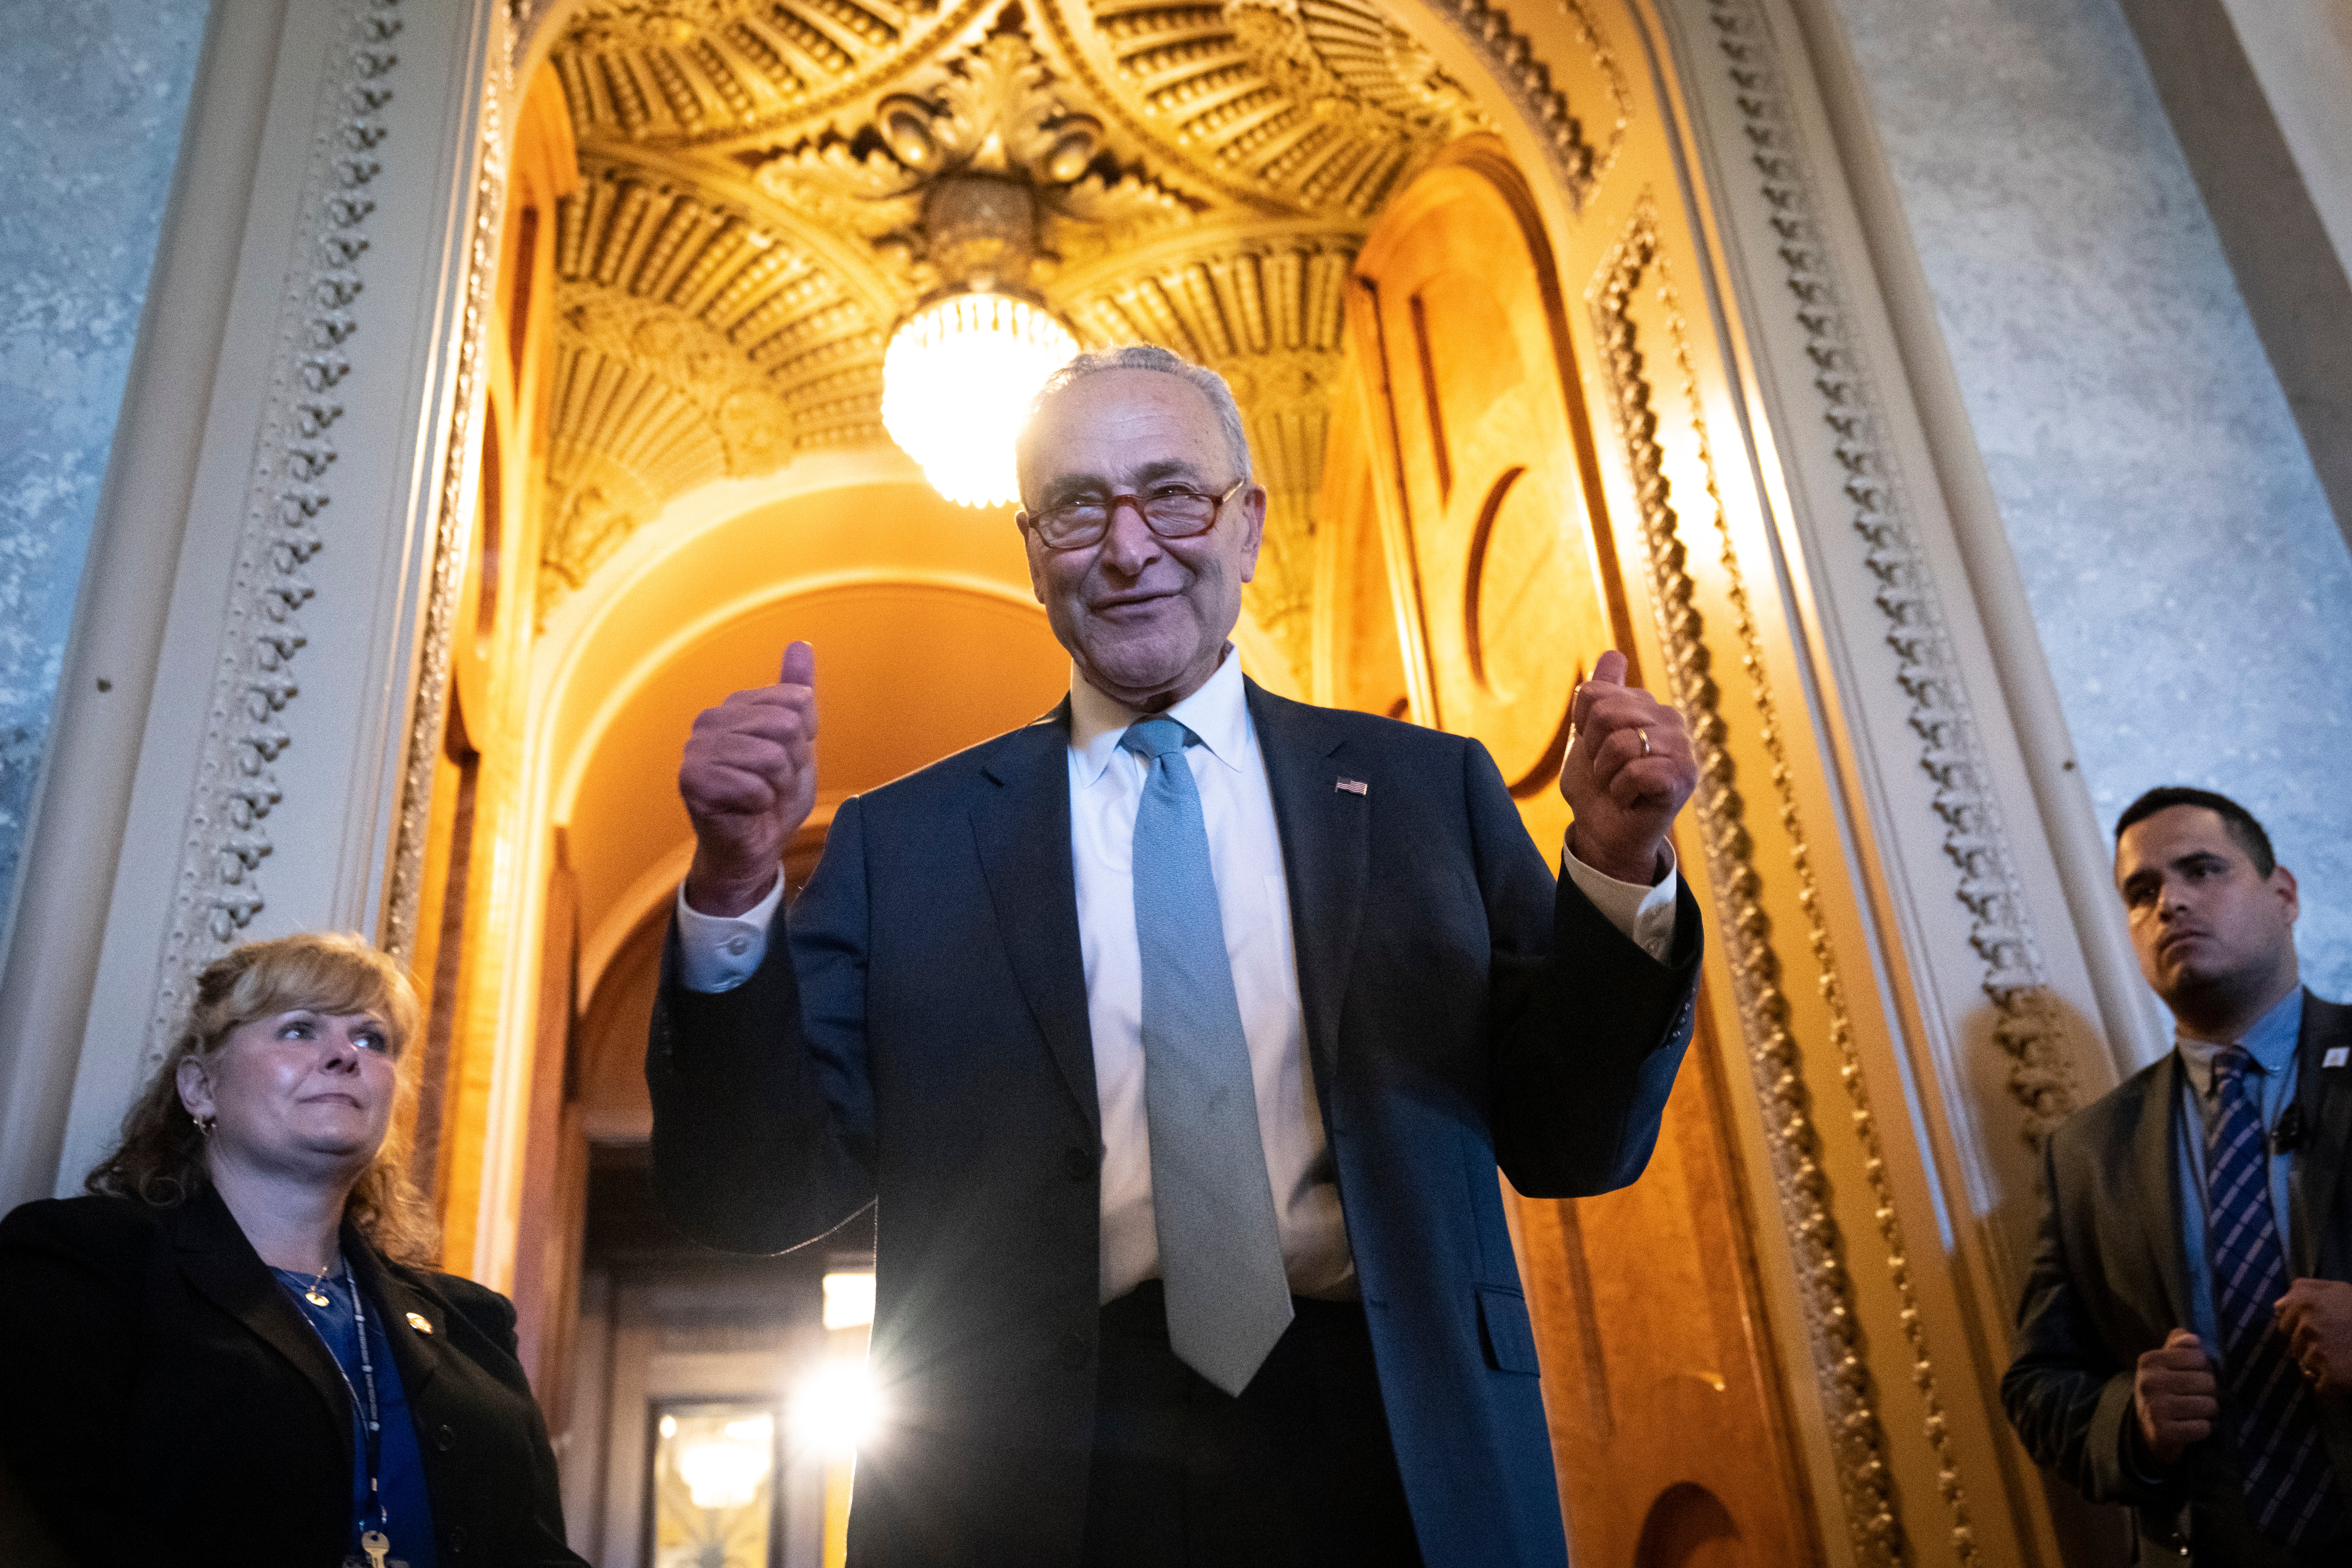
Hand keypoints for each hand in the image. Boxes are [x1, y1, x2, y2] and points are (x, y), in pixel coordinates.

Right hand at [679, 642, 818, 915]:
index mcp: (736, 705)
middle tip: (773, 782)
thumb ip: (796, 693)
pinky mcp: (693, 780)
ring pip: (771, 756)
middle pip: (786, 726)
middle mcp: (710, 720)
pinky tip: (746, 809)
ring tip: (761, 795)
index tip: (787, 759)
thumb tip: (800, 644)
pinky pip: (753, 785)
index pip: (797, 701)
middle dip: (792, 763)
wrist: (755, 845)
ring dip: (777, 785)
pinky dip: (760, 803)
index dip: (805, 737)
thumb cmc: (774, 795)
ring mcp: (696, 749)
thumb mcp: (798, 741)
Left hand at [1559, 650, 1696, 883]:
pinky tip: (1630, 799)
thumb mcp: (1587, 735)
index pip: (1593, 692)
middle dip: (1593, 749)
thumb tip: (1613, 654)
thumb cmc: (1597, 786)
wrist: (1603, 833)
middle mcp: (1670, 720)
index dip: (1582, 726)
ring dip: (1606, 773)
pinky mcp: (1684, 777)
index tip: (1594, 748)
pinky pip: (1637, 770)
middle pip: (1606, 711)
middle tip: (1606, 771)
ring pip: (1621, 742)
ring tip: (1618, 785)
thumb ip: (1599, 694)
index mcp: (1647, 706)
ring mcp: (1682, 748)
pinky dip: (1621, 790)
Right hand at [2134, 1328, 2217, 1465]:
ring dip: (2207, 1412)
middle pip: (2207, 1382)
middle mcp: (2149, 1382)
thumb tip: (2192, 1338)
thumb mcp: (2166, 1364)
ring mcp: (2155, 1407)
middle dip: (2208, 1392)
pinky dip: (2202, 1429)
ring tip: (2192, 1412)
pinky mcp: (2163, 1432)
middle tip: (2193, 1398)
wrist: (2148, 1429)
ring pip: (2209, 1405)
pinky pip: (2203, 1428)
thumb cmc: (2165, 1390)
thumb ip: (2180, 1346)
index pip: (2199, 1357)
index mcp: (2149, 1361)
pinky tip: (2189, 1427)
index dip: (2203, 1369)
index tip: (2191, 1377)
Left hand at [2277, 1278, 2351, 1399]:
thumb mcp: (2340, 1291)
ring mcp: (2317, 1352)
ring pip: (2306, 1364)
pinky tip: (2348, 1373)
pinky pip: (2320, 1385)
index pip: (2283, 1318)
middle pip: (2293, 1342)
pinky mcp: (2332, 1378)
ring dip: (2321, 1364)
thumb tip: (2278, 1305)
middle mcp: (2307, 1325)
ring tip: (2346, 1356)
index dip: (2300, 1325)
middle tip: (2337, 1343)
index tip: (2322, 1326)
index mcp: (2306, 1300)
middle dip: (2309, 1345)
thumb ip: (2306, 1291)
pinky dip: (2332, 1384)